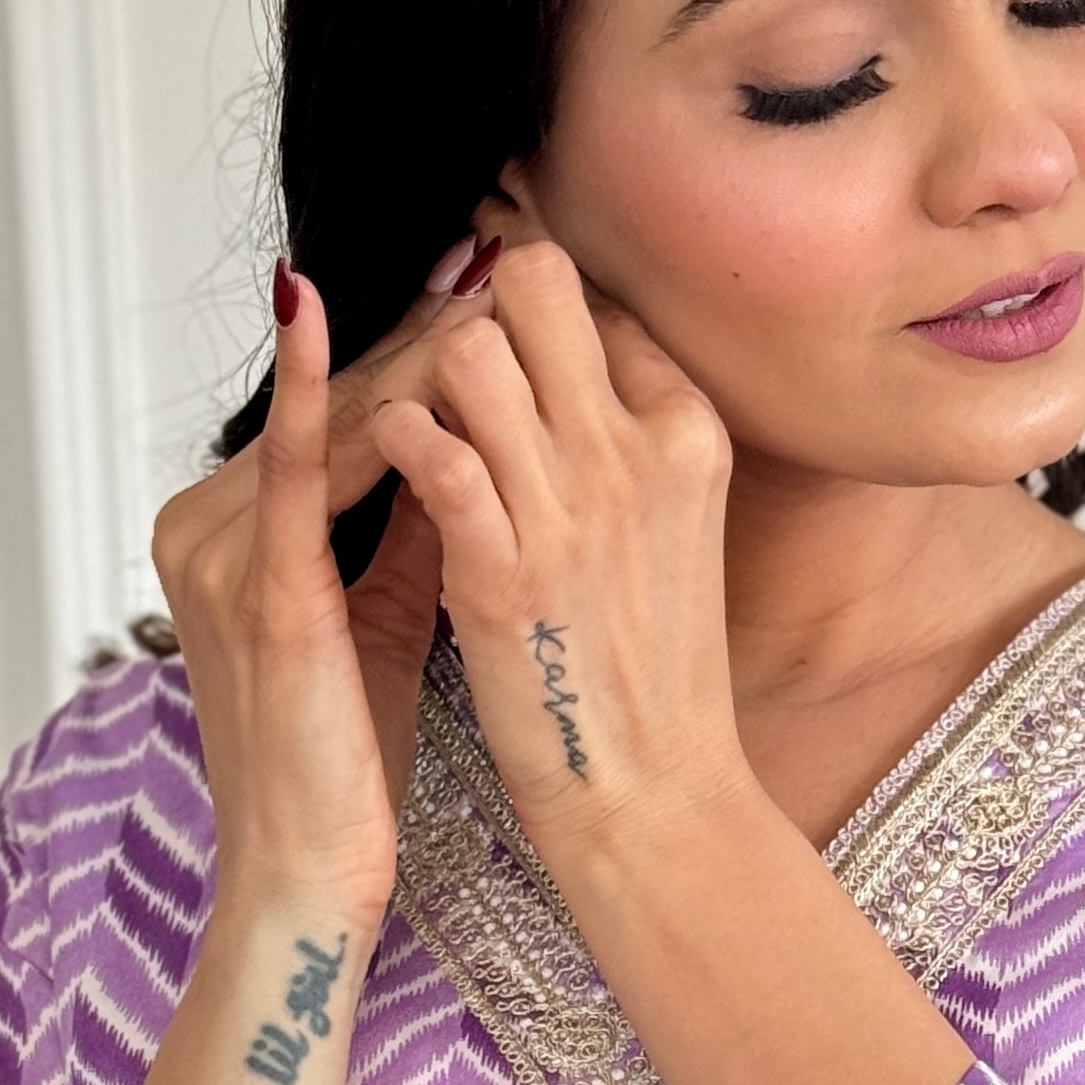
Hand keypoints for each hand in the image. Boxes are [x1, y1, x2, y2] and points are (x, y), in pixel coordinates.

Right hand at [147, 242, 497, 926]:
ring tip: (481, 284)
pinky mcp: (258, 593)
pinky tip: (323, 311)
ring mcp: (218, 556)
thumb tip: (466, 444)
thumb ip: (408, 531)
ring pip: (329, 427)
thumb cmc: (347, 762)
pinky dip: (315, 395)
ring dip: (411, 358)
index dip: (407, 352)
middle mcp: (201, 528)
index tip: (479, 282)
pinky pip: (292, 474)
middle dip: (418, 336)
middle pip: (330, 408)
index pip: (330, 419)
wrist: (311, 873)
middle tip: (494, 253)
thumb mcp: (381, 618)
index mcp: (225, 533)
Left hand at [365, 240, 747, 878]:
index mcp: (689, 432)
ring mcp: (573, 507)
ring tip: (419, 425)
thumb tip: (562, 365)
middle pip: (536, 286)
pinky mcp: (505, 570)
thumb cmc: (650, 674)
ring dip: (426, 376)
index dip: (533, 315)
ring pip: (471, 352)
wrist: (652, 797)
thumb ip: (626, 441)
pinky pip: (433, 450)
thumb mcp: (670, 529)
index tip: (502, 352)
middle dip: (476, 311)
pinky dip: (396, 440)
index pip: (594, 299)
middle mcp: (639, 450)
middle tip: (449, 373)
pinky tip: (395, 464)